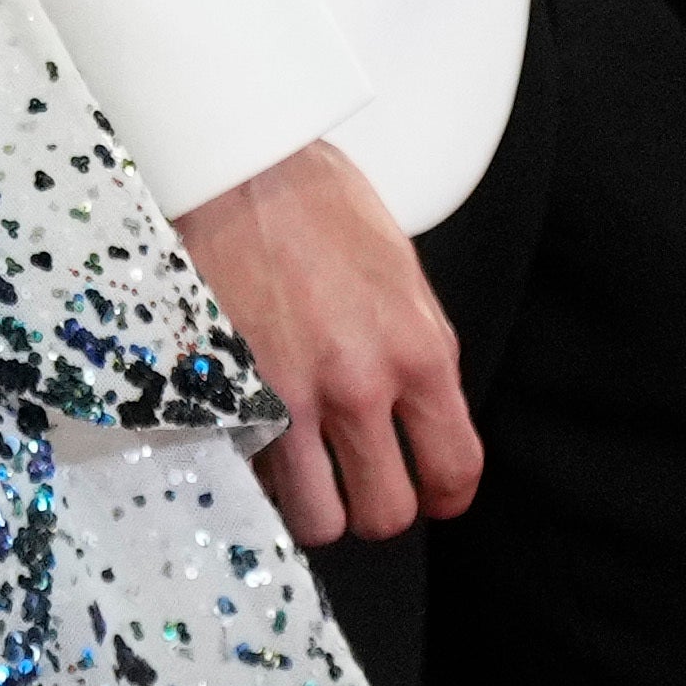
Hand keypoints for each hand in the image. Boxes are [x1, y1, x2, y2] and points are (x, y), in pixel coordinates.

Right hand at [177, 137, 479, 544]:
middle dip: (373, 506)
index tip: (427, 493)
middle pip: (387, 512)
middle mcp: (364, 384)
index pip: (455, 469)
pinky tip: (256, 436)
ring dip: (311, 505)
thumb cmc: (314, 201)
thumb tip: (416, 410)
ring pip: (318, 520)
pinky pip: (254, 480)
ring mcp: (293, 397)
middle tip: (355, 480)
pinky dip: (256, 473)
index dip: (443, 496)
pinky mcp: (230, 397)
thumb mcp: (400, 273)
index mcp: (420, 350)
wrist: (235, 166)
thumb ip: (414, 349)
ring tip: (301, 473)